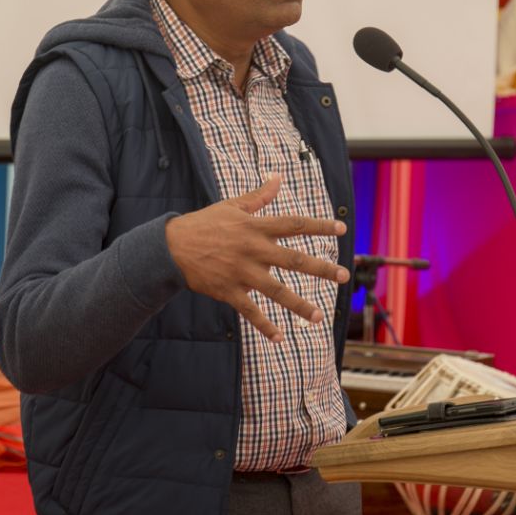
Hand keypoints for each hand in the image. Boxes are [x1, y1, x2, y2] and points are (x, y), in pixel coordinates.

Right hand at [165, 174, 347, 342]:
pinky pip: (250, 312)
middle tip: (343, 275)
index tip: (342, 228)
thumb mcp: (232, 205)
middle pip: (294, 259)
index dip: (319, 226)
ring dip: (299, 305)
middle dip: (320, 268)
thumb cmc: (204, 224)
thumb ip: (259, 196)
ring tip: (319, 316)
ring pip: (276, 291)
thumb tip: (278, 177)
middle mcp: (253, 250)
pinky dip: (265, 326)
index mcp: (255, 227)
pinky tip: (280, 337)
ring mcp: (241, 273)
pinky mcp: (229, 291)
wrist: (171, 247)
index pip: (294, 224)